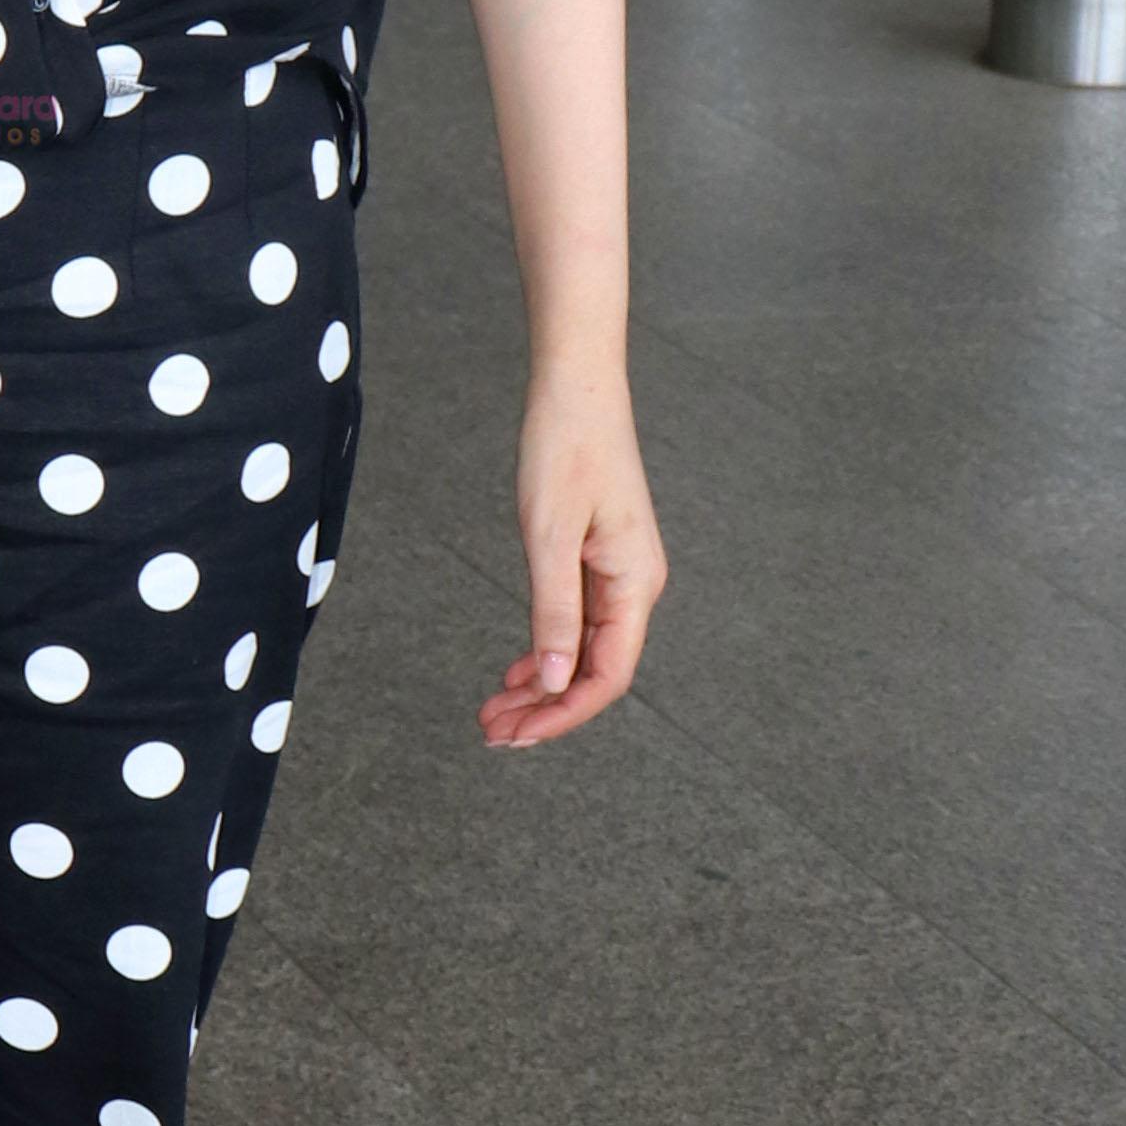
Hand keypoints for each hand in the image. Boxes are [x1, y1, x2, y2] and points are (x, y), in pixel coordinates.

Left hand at [479, 358, 665, 748]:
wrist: (576, 390)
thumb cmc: (565, 449)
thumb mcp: (549, 536)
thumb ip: (554, 612)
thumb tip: (554, 683)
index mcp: (634, 584)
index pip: (606, 676)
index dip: (562, 714)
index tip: (516, 736)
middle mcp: (634, 586)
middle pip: (594, 671)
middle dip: (544, 709)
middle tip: (491, 732)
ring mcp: (618, 574)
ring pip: (582, 651)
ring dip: (540, 685)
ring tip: (494, 710)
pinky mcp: (598, 560)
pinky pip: (577, 622)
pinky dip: (544, 651)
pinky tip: (516, 672)